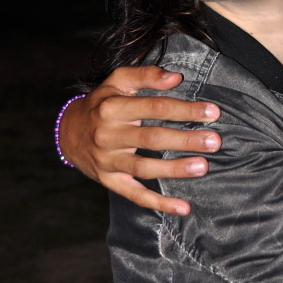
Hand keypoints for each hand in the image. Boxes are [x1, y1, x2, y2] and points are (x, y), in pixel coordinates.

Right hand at [59, 67, 220, 214]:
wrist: (68, 133)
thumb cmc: (103, 102)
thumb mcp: (118, 81)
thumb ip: (146, 75)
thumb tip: (175, 77)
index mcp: (113, 108)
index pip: (155, 107)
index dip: (185, 110)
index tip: (213, 112)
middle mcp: (108, 135)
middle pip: (152, 138)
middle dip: (185, 140)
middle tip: (214, 141)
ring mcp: (108, 161)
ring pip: (144, 168)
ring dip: (174, 169)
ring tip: (202, 166)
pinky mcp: (110, 181)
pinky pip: (135, 195)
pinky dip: (159, 204)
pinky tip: (183, 207)